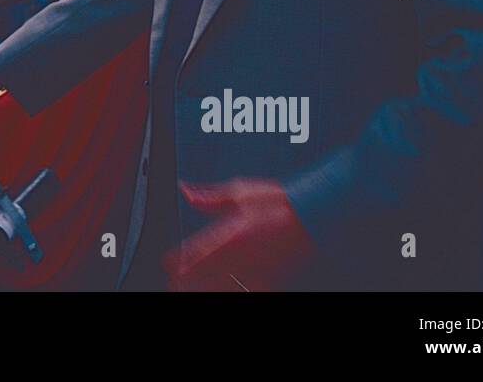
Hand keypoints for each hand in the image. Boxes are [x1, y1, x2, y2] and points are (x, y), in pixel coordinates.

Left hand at [161, 178, 314, 291]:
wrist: (315, 213)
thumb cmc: (281, 200)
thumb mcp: (240, 190)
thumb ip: (210, 196)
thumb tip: (187, 192)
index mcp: (230, 232)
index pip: (196, 250)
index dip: (179, 260)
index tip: (168, 264)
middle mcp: (242, 254)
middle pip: (207, 274)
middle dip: (188, 281)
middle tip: (175, 285)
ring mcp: (257, 268)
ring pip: (226, 286)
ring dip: (208, 288)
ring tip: (193, 291)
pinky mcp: (272, 275)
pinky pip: (251, 289)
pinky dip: (238, 291)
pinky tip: (231, 291)